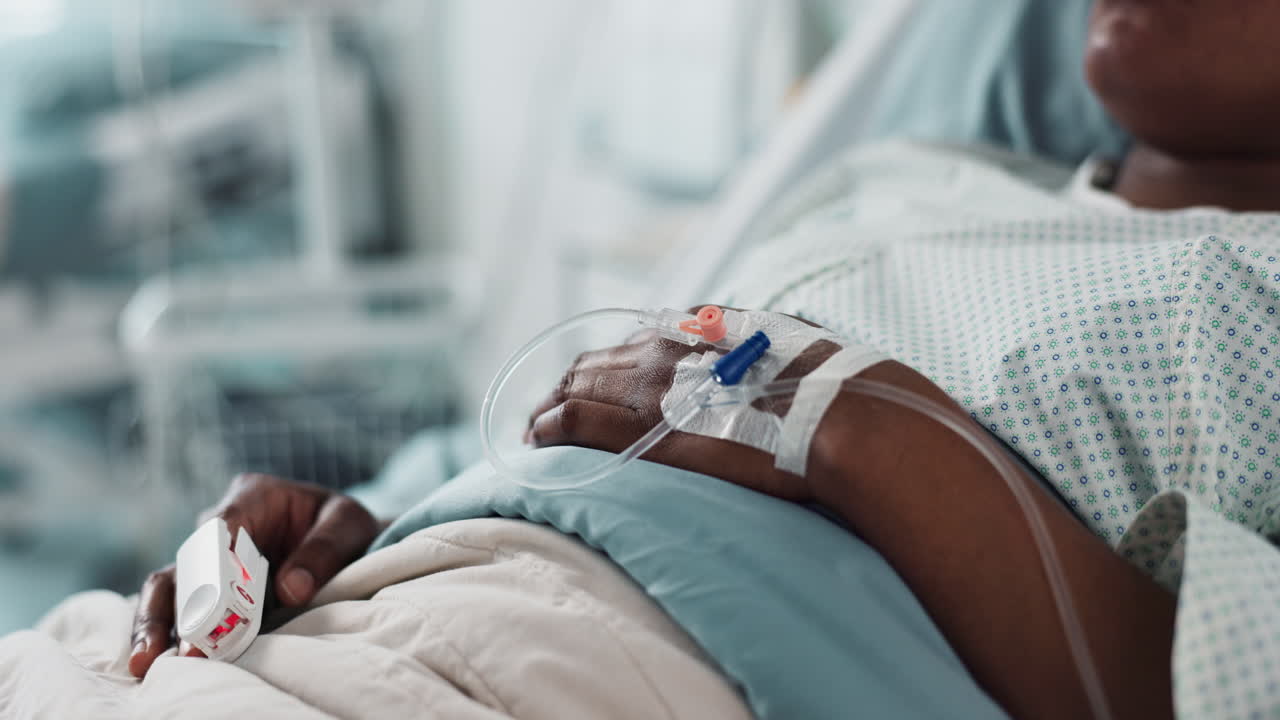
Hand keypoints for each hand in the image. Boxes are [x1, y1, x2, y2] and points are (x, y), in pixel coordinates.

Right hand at [128, 474, 380, 677]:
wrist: (348, 537)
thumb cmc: (344, 525)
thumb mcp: (348, 525)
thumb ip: (322, 552)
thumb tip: (289, 590)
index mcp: (254, 496)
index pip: (222, 528)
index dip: (212, 567)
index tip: (210, 603)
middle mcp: (222, 526)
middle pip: (186, 563)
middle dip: (177, 608)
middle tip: (180, 649)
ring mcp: (212, 559)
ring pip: (171, 589)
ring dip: (159, 626)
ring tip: (148, 663)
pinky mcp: (213, 590)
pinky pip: (185, 611)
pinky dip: (174, 635)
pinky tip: (160, 663)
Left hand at [526, 319, 839, 501]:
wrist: (837, 413)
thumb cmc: (836, 388)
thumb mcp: (805, 345)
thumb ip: (778, 344)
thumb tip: (791, 343)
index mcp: (705, 326)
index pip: (638, 340)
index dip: (614, 363)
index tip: (603, 382)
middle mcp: (668, 344)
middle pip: (600, 359)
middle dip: (573, 383)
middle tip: (554, 408)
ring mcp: (650, 383)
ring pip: (577, 384)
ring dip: (553, 404)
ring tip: (537, 427)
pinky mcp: (638, 426)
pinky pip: (574, 419)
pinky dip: (549, 427)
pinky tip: (535, 439)